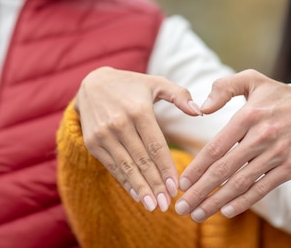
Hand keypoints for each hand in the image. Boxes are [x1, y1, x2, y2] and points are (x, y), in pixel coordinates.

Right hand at [75, 66, 201, 212]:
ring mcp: (104, 134)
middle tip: (167, 204)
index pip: (155, 145)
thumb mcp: (156, 84)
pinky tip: (137, 195)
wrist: (91, 84)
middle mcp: (119, 123)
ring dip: (141, 188)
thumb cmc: (131, 85)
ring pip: (126, 166)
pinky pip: (112, 166)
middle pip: (141, 160)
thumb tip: (200, 111)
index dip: (166, 168)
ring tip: (154, 206)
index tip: (176, 187)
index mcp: (139, 110)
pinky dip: (125, 182)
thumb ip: (180, 95)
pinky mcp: (92, 142)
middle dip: (155, 185)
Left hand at [174, 69, 290, 221]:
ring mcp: (278, 153)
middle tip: (182, 207)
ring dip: (217, 201)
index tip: (182, 182)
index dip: (197, 167)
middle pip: (225, 169)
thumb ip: (224, 88)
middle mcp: (263, 136)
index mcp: (249, 115)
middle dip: (200, 191)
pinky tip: (226, 211)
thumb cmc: (277, 96)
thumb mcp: (252, 80)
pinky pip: (263, 188)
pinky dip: (244, 202)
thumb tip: (201, 108)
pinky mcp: (290, 167)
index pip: (217, 147)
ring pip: (241, 183)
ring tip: (198, 214)